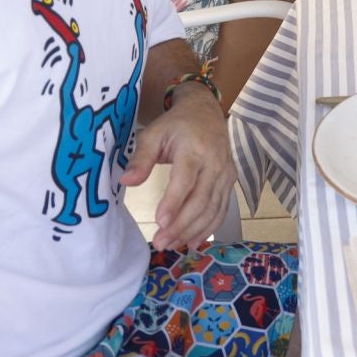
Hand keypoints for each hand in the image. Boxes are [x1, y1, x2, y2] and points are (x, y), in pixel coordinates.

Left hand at [121, 90, 233, 249]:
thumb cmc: (175, 125)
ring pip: (213, 208)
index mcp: (195, 149)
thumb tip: (127, 181)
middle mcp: (215, 162)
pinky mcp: (230, 182)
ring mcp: (225, 173)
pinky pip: (222, 209)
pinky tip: (192, 241)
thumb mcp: (153, 134)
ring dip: (193, 230)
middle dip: (181, 225)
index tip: (159, 223)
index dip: (174, 202)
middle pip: (201, 199)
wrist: (206, 112)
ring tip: (171, 245)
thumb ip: (141, 158)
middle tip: (160, 242)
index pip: (186, 180)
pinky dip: (208, 227)